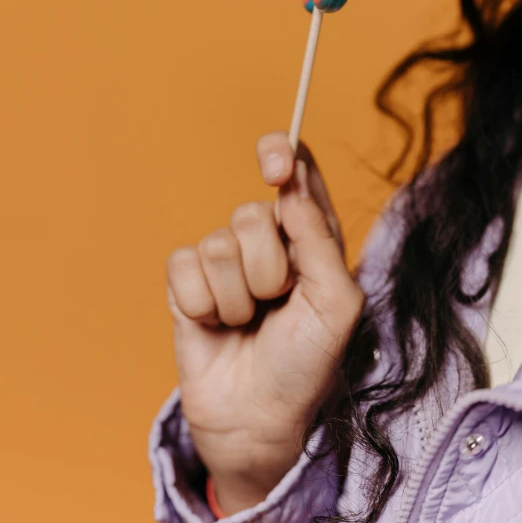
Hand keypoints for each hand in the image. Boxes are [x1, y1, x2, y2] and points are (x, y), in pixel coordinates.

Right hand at [166, 132, 364, 514]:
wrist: (259, 417)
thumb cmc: (308, 362)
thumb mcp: (336, 304)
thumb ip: (320, 240)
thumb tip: (290, 189)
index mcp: (309, 236)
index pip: (295, 171)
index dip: (281, 155)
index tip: (275, 169)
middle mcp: (267, 241)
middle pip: (251, 213)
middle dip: (268, 269)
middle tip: (277, 303)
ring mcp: (225, 261)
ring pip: (219, 244)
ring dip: (238, 297)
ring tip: (248, 323)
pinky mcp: (188, 282)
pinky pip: (184, 265)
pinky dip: (203, 304)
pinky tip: (216, 325)